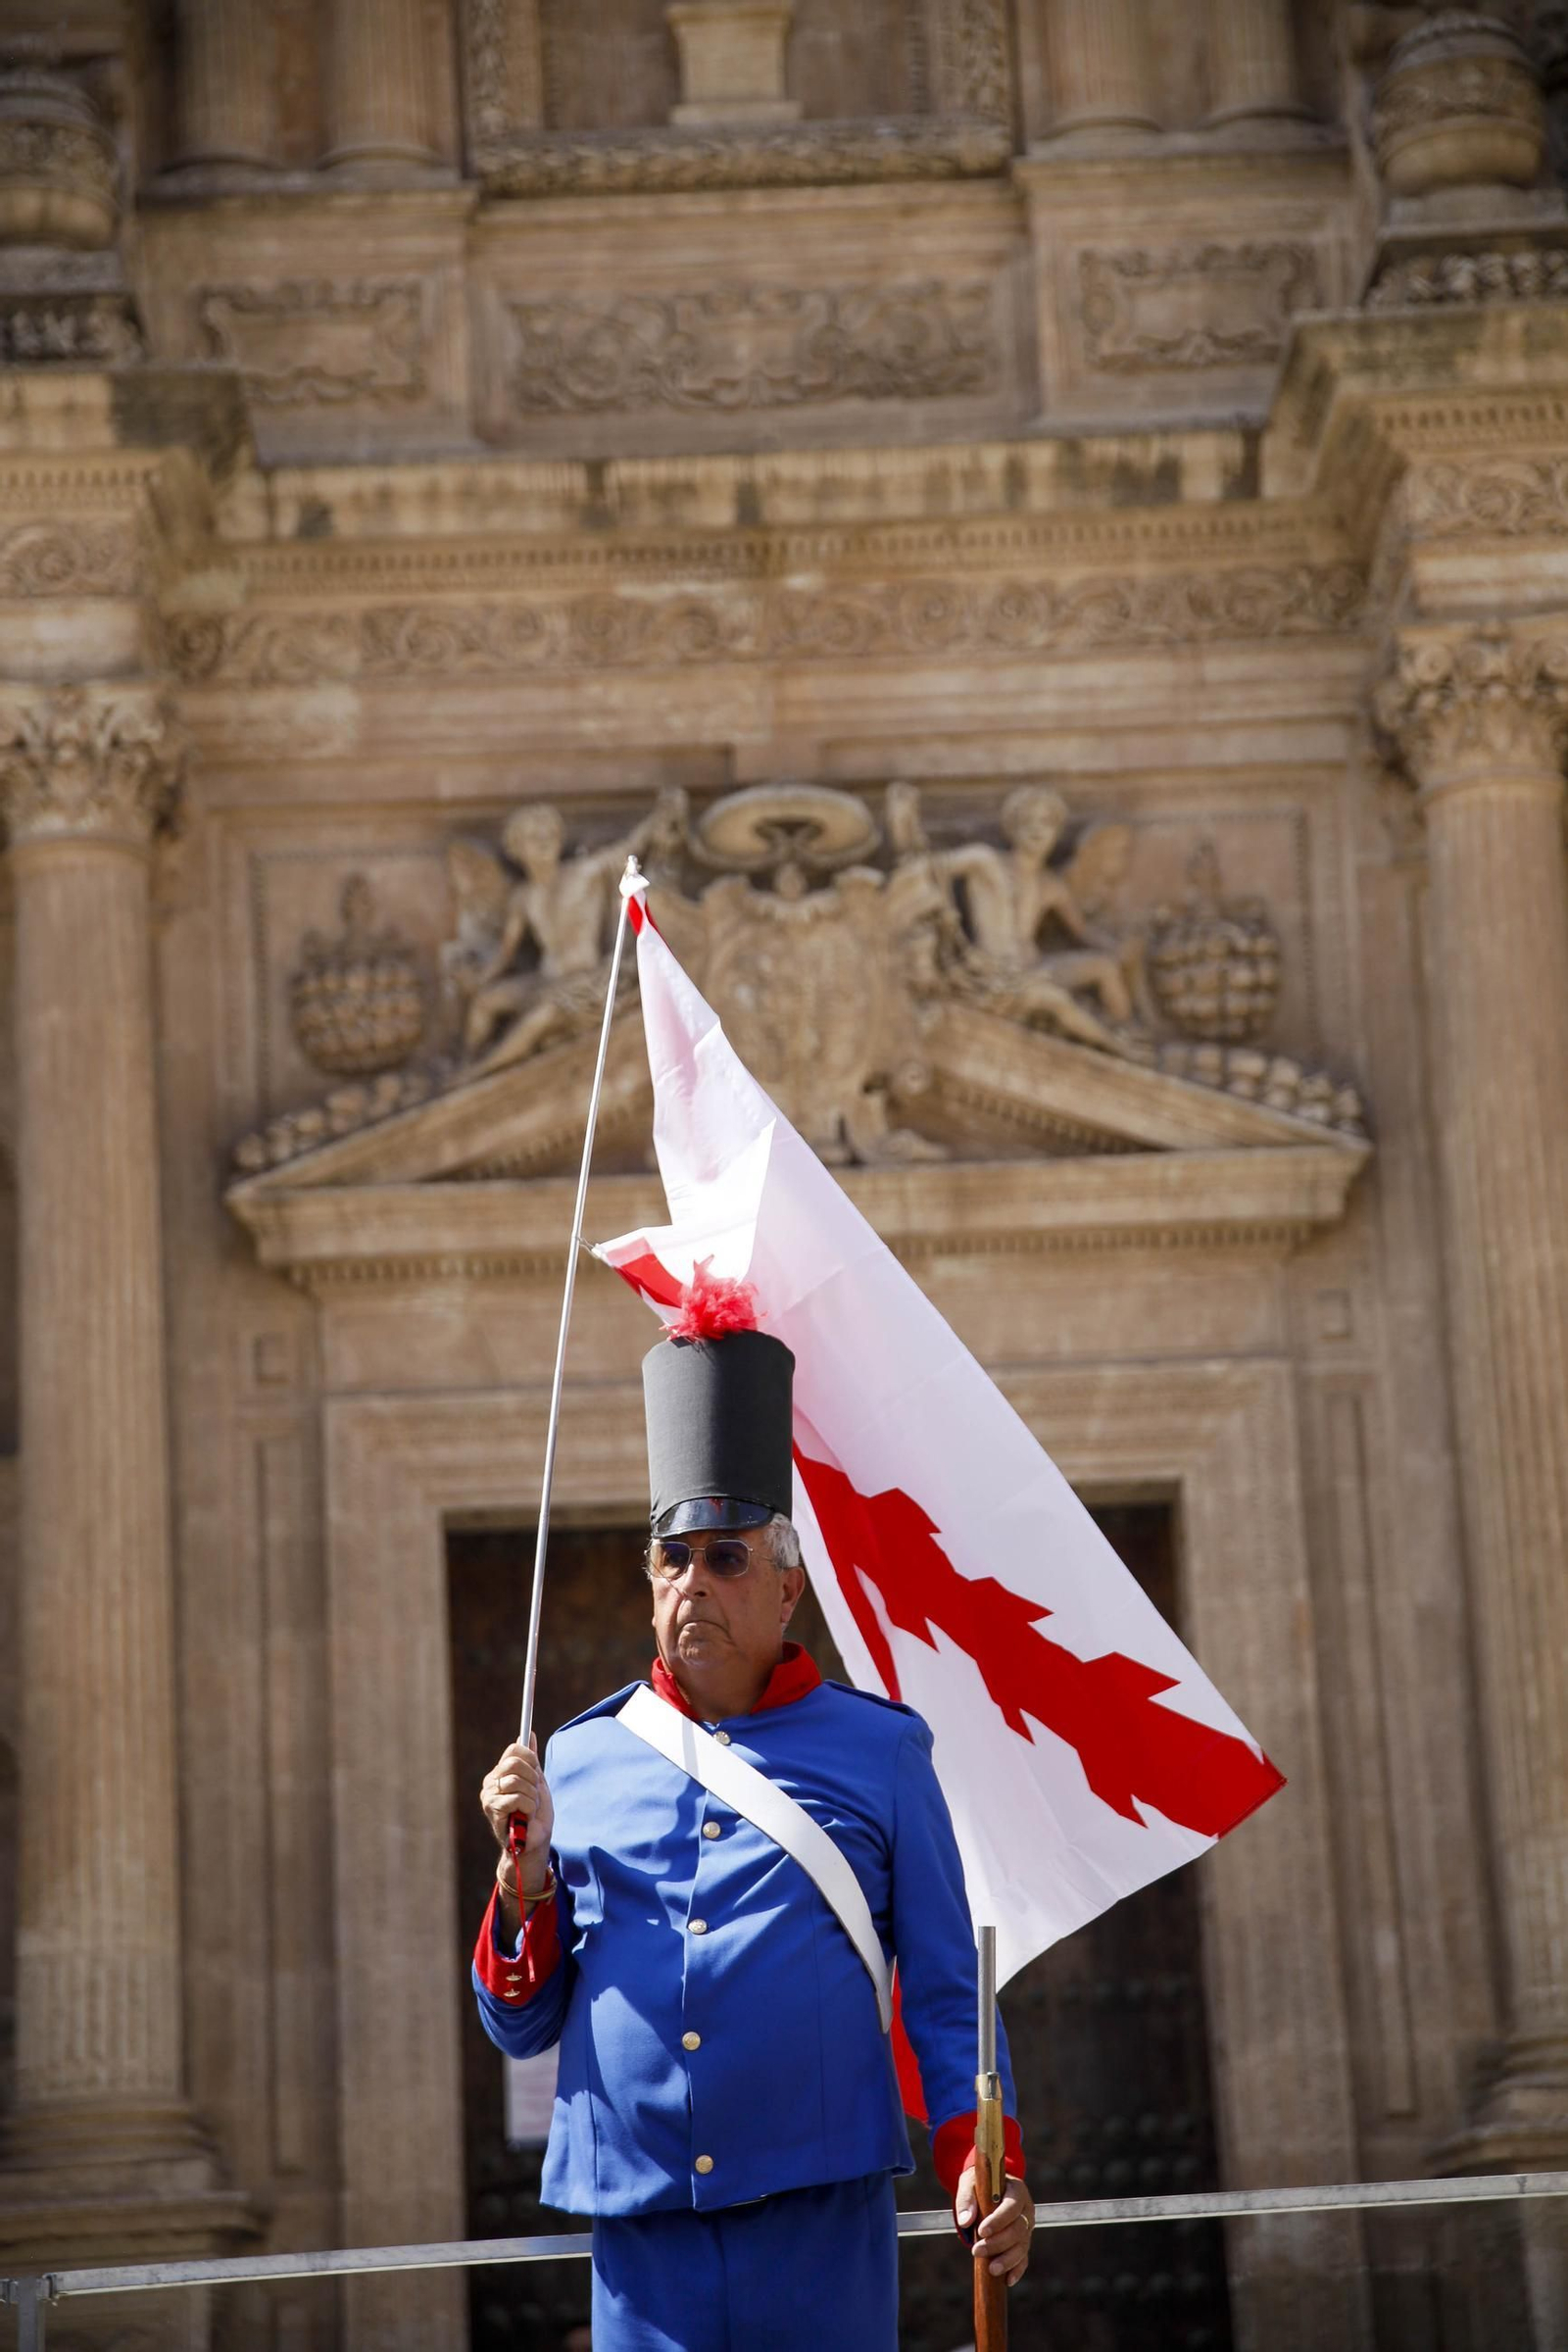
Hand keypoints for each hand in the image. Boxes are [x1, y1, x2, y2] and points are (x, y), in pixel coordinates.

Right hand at [479, 1736, 553, 1888]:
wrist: (534, 1842)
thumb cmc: (535, 1814)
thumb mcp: (537, 1782)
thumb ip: (531, 1760)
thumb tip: (529, 1734)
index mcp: (500, 1772)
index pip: (514, 1750)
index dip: (530, 1758)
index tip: (537, 1773)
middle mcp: (491, 1782)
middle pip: (514, 1763)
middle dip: (532, 1778)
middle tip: (534, 1793)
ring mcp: (489, 1795)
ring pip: (516, 1781)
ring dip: (532, 1796)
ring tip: (530, 1808)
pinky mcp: (492, 1809)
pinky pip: (516, 1797)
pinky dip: (528, 1806)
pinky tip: (525, 1816)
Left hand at [956, 2170, 1033, 2286]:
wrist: (988, 2190)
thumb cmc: (979, 2186)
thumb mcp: (969, 2184)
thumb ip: (966, 2199)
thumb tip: (964, 2221)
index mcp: (1016, 2191)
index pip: (1011, 2207)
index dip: (998, 2221)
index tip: (981, 2231)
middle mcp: (1026, 2210)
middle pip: (1018, 2229)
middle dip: (998, 2243)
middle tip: (976, 2251)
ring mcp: (1027, 2228)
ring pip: (1022, 2246)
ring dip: (1007, 2260)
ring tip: (991, 2269)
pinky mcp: (1024, 2243)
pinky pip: (1024, 2258)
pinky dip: (1017, 2270)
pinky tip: (1008, 2280)